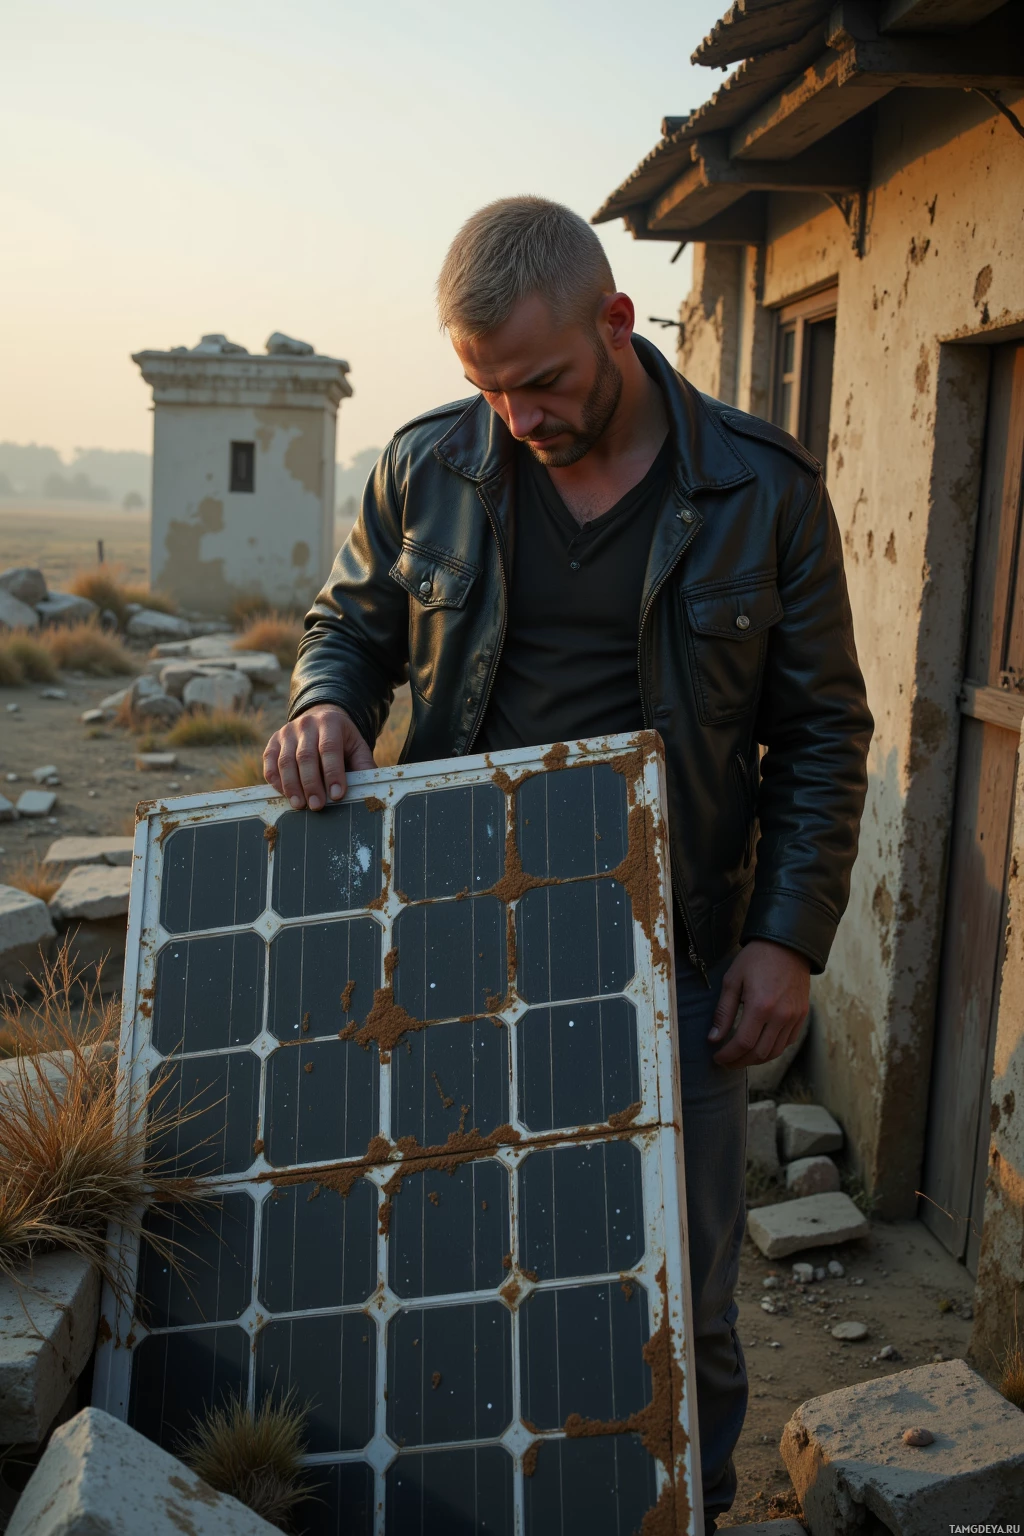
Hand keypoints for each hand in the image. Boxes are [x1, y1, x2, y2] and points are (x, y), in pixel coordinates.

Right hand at [263, 704, 374, 809]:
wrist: (321, 720)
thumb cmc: (342, 741)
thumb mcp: (357, 747)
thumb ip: (364, 766)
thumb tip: (371, 790)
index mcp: (330, 722)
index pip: (329, 748)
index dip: (333, 773)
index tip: (337, 795)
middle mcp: (306, 724)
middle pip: (305, 756)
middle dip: (311, 784)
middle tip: (317, 806)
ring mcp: (287, 732)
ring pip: (285, 761)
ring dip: (292, 786)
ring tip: (300, 805)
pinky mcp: (273, 742)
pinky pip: (270, 762)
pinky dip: (276, 780)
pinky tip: (285, 794)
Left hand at [708, 939, 809, 1068]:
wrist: (787, 945)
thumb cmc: (755, 959)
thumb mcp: (732, 981)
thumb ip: (723, 1012)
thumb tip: (714, 1039)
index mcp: (761, 1006)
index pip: (743, 1043)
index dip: (728, 1055)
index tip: (717, 1058)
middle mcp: (781, 1015)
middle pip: (760, 1053)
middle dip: (739, 1062)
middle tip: (726, 1061)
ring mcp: (794, 1017)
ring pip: (775, 1052)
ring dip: (756, 1060)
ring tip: (740, 1057)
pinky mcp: (802, 1015)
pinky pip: (787, 1042)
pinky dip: (772, 1050)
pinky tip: (759, 1046)